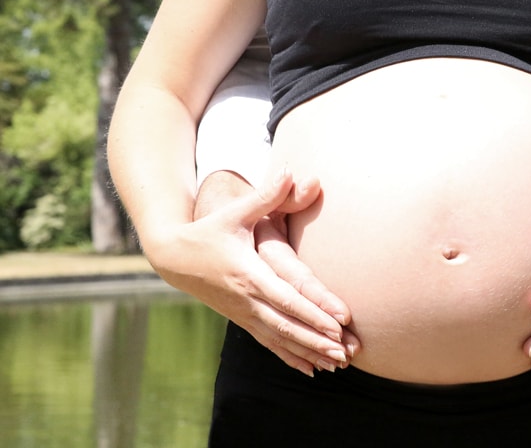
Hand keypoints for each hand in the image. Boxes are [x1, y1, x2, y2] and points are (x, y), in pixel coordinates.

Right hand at [153, 169, 356, 376]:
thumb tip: (290, 170)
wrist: (173, 256)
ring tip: (338, 366)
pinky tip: (311, 370)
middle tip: (347, 353)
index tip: (338, 325)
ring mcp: (244, 313)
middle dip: (318, 340)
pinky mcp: (242, 319)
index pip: (287, 298)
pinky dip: (290, 356)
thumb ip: (266, 195)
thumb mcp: (236, 211)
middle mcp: (247, 299)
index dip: (313, 313)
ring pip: (280, 339)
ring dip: (309, 353)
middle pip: (287, 325)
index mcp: (249, 274)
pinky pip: (269, 342)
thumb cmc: (209, 229)